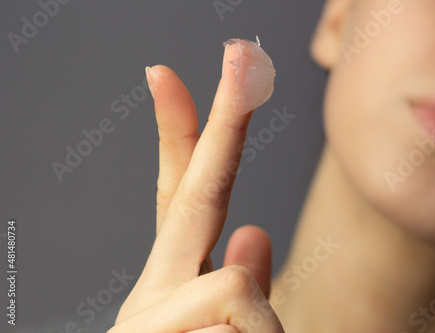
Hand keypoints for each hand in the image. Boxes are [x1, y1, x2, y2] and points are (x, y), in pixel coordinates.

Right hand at [108, 39, 282, 331]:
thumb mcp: (231, 330)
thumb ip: (240, 281)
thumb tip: (256, 232)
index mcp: (173, 282)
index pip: (181, 196)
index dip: (180, 133)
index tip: (167, 75)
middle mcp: (154, 289)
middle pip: (195, 189)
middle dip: (223, 117)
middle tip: (241, 51)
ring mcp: (147, 315)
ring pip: (237, 287)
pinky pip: (243, 323)